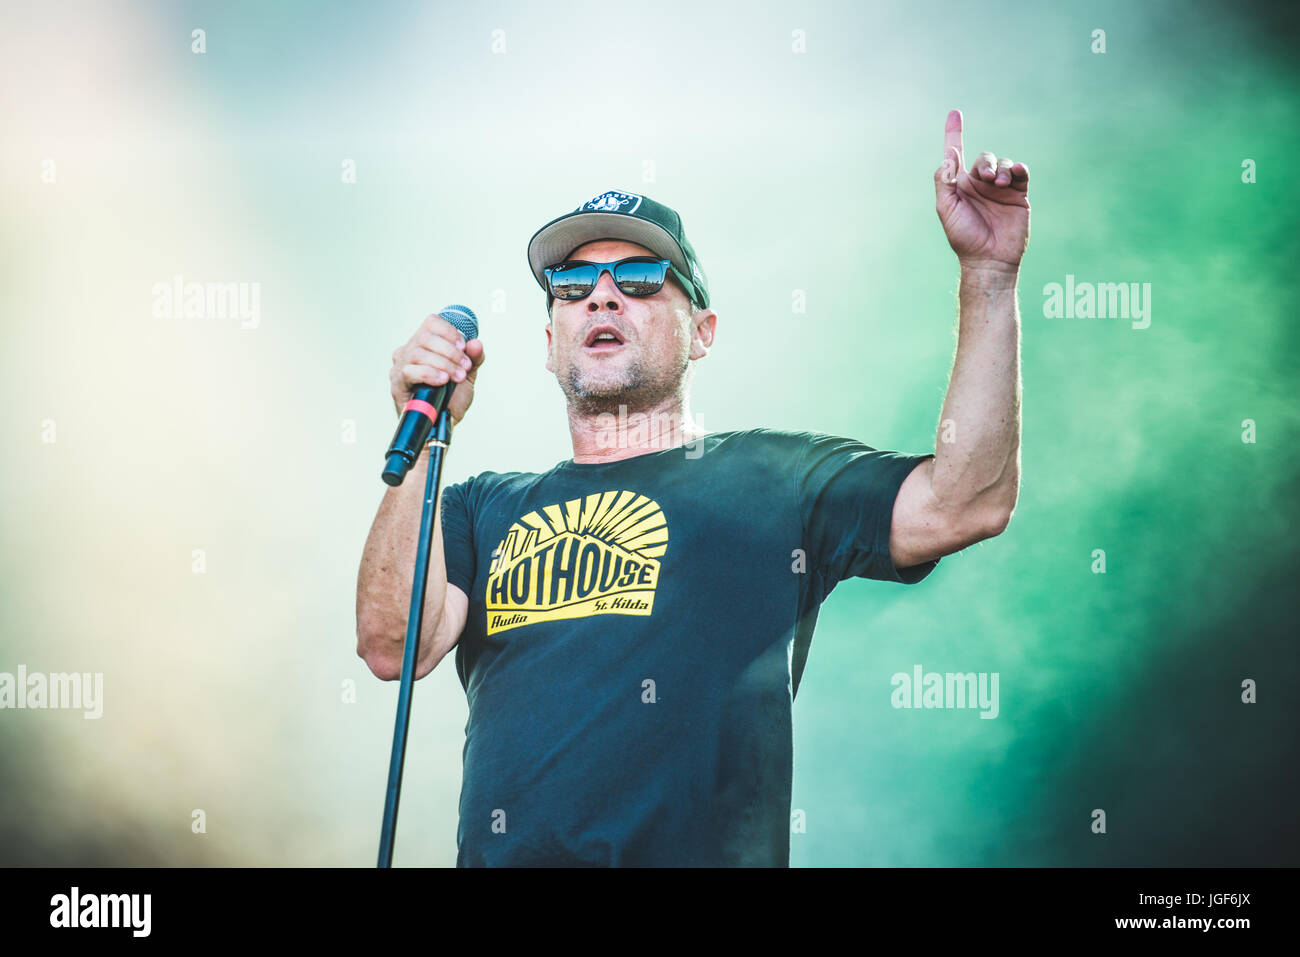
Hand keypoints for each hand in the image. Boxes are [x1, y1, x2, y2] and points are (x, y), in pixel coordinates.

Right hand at [389, 314, 485, 426]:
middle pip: (425, 336)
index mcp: (424, 345)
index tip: (464, 347)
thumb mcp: (467, 375)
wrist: (441, 426)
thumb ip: (473, 359)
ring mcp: (400, 367)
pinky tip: (443, 381)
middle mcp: (409, 352)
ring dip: (443, 363)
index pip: (431, 323)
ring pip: (418, 353)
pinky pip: (409, 371)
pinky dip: (429, 373)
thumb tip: (476, 343)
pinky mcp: (397, 384)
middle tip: (464, 366)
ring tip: (457, 377)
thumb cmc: (450, 400)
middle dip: (450, 351)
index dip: (449, 331)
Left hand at [934, 109, 1029, 271]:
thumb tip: (948, 155)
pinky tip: (1015, 172)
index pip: (956, 153)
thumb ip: (945, 182)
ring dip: (1001, 168)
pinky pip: (1020, 172)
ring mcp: (1000, 188)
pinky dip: (1017, 168)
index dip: (954, 132)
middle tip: (987, 179)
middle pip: (983, 157)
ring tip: (999, 184)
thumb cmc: (963, 237)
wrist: (989, 259)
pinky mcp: (1018, 194)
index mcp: (960, 185)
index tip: (954, 112)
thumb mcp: (947, 209)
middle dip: (985, 163)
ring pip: (1002, 163)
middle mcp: (980, 184)